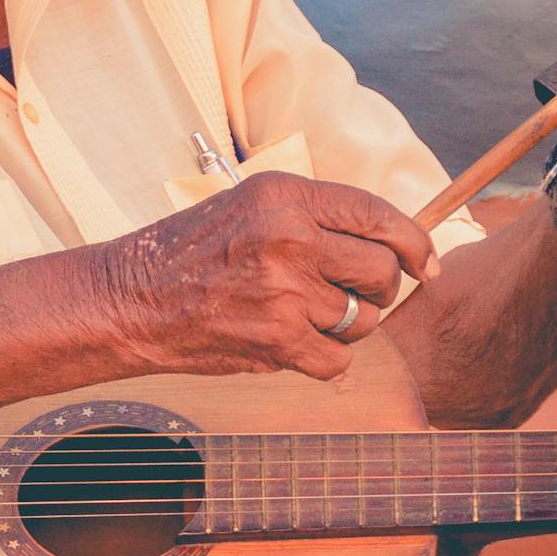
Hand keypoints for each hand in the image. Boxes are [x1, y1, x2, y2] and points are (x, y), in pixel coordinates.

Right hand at [97, 171, 437, 381]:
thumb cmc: (191, 252)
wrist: (131, 298)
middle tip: (346, 293)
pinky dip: (322, 359)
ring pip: (362, 320)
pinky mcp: (276, 340)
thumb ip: (315, 217)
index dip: (415, 243)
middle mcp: (290, 237)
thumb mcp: (251, 205)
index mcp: (285, 195)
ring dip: (344, 325)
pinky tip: (290, 343)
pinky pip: (337, 360)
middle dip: (376, 290)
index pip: (378, 215)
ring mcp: (283, 291)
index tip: (425, 264)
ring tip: (302, 315)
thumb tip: (390, 245)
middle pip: (381, 272)